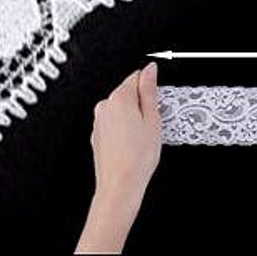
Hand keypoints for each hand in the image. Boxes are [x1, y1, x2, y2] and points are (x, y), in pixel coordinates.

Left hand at [74, 62, 161, 253]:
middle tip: (153, 124)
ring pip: (120, 110)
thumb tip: (150, 71)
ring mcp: (99, 121)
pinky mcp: (97, 134)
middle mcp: (104, 107)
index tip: (159, 96)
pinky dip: (123, 130)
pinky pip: (113, 124)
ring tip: (143, 139)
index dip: (150, 86)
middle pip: (127, 94)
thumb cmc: (137, 158)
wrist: (120, 184)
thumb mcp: (153, 120)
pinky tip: (133, 145)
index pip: (135, 77)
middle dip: (141, 105)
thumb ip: (150, 91)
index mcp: (119, 99)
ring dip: (132, 119)